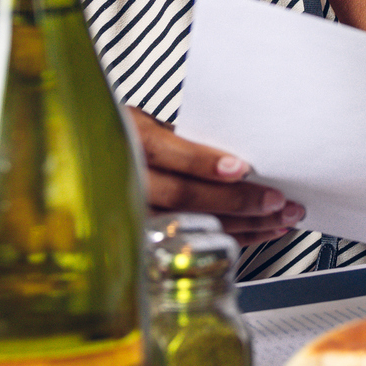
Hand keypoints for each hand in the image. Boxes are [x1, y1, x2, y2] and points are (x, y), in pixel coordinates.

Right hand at [128, 108, 305, 245]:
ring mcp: (130, 211)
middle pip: (182, 196)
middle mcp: (125, 178)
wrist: (86, 162)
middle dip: (236, 200)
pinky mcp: (142, 236)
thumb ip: (182, 138)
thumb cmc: (120, 137)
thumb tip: (234, 153)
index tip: (243, 168)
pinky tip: (258, 232)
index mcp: (129, 139)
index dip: (204, 163)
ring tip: (279, 220)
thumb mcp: (145, 123)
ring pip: (189, 225)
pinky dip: (229, 238)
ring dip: (241, 226)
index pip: (165, 153)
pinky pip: (191, 242)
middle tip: (276, 201)